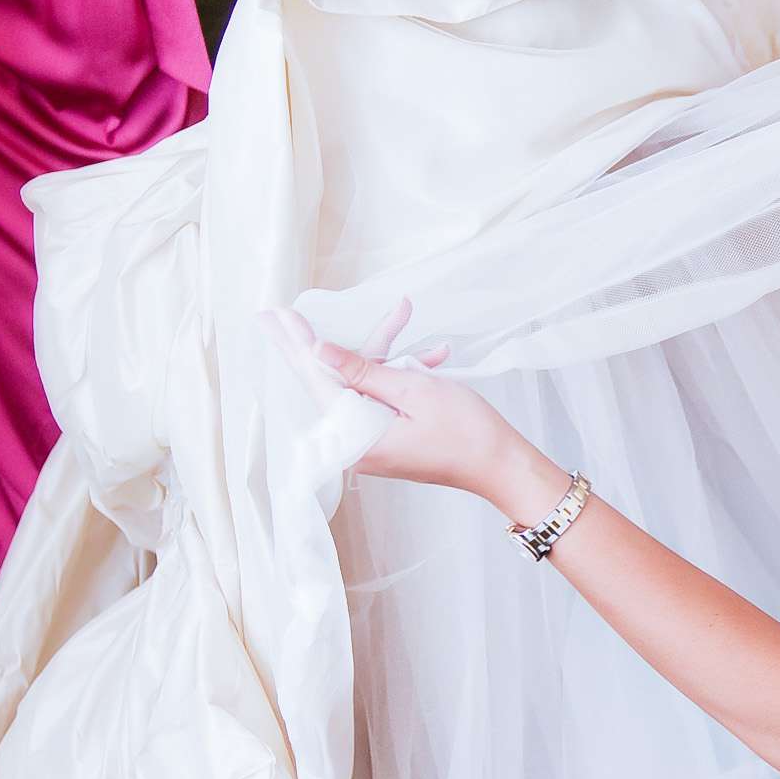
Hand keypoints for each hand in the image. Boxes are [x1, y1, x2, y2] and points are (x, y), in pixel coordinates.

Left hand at [290, 300, 534, 497]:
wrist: (501, 465)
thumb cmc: (465, 432)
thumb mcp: (413, 390)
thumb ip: (364, 371)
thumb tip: (320, 352)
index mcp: (357, 436)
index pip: (318, 382)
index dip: (298, 345)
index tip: (278, 317)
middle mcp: (358, 443)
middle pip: (331, 382)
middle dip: (316, 344)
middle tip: (278, 316)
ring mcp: (374, 441)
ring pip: (365, 384)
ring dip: (388, 352)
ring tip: (402, 313)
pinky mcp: (390, 437)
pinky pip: (385, 398)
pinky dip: (405, 375)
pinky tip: (435, 355)